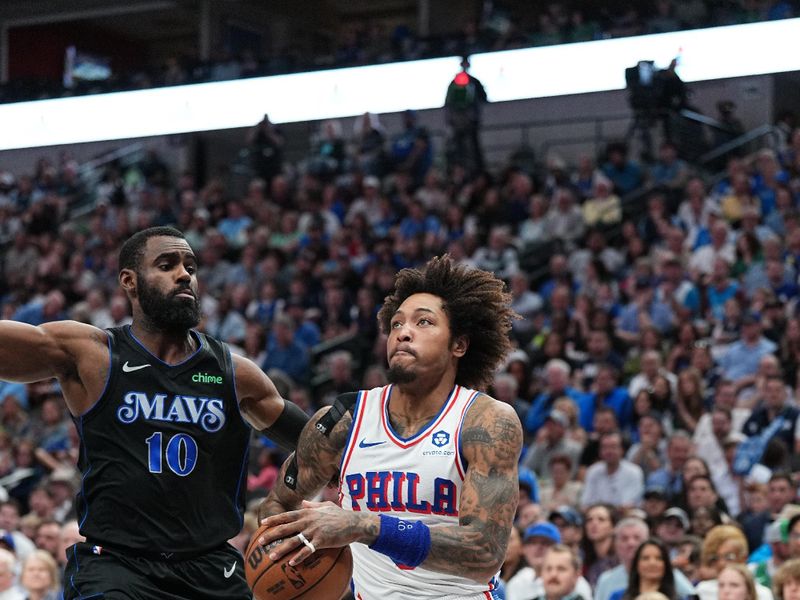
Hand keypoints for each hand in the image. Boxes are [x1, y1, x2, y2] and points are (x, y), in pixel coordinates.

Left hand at [259, 500, 376, 565]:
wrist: (354, 523)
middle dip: (272, 534)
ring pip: (294, 541)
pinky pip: (307, 550)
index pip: (287, 515)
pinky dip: (299, 557)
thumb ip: (313, 504)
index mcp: (308, 512)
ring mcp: (314, 531)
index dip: (275, 519)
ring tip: (271, 556)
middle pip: (286, 528)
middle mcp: (308, 521)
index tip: (263, 523)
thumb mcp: (326, 506)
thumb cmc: (340, 515)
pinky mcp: (322, 540)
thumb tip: (303, 501)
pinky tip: (291, 563)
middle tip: (261, 541)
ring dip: (281, 549)